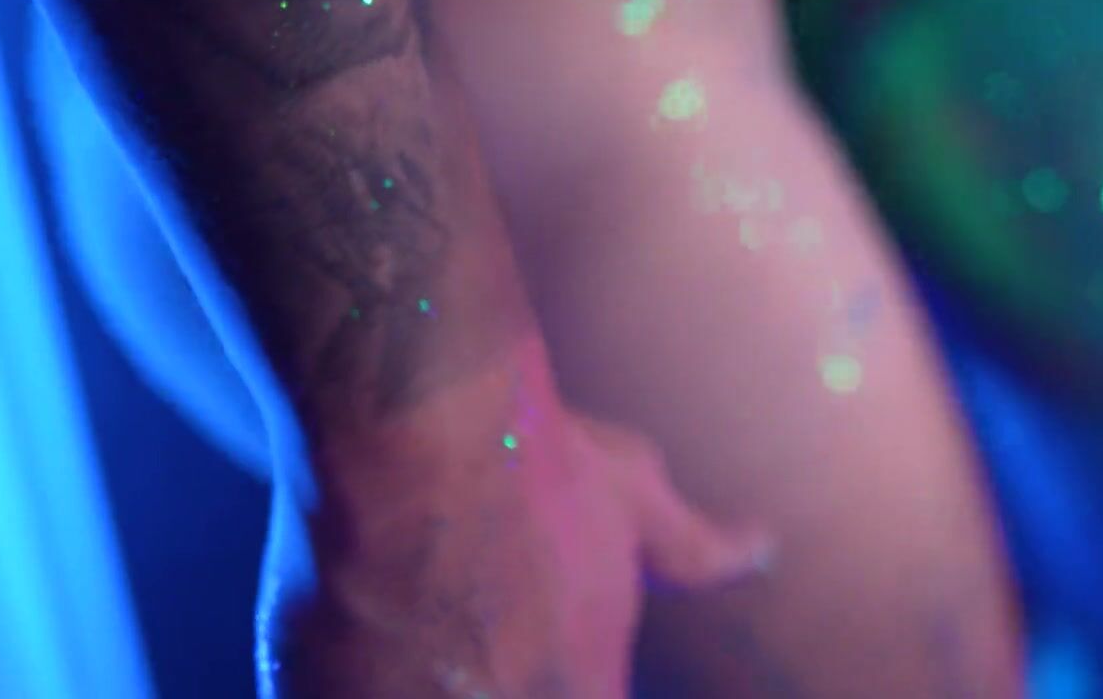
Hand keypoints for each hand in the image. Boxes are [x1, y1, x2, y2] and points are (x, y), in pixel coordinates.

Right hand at [269, 406, 771, 697]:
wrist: (424, 430)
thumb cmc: (540, 463)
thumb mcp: (637, 504)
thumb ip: (698, 551)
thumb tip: (762, 548)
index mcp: (584, 697)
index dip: (553, 682)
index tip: (517, 653)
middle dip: (469, 681)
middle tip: (462, 634)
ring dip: (411, 680)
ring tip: (409, 634)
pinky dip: (340, 680)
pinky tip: (350, 638)